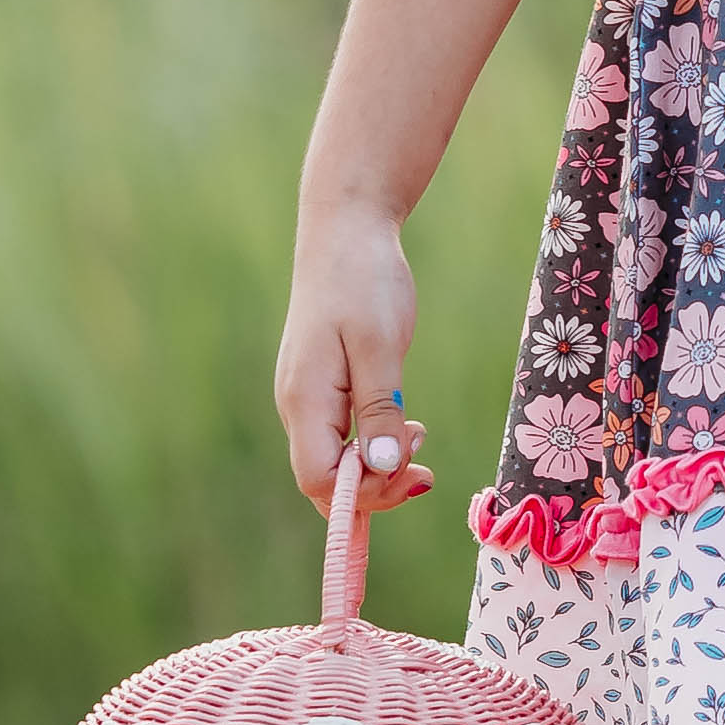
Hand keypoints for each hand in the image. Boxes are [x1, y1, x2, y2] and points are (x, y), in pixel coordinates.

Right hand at [272, 203, 434, 515]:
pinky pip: (345, 438)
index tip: (410, 471)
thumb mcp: (378, 344)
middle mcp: (300, 407)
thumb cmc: (362, 280)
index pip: (318, 481)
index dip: (363, 493)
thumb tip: (380, 468)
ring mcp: (311, 399)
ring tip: (421, 436)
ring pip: (337, 462)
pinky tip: (409, 429)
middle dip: (376, 487)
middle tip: (425, 467)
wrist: (347, 231)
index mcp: (305, 400)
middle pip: (326, 482)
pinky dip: (376, 446)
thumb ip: (378, 408)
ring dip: (380, 467)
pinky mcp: (327, 388)